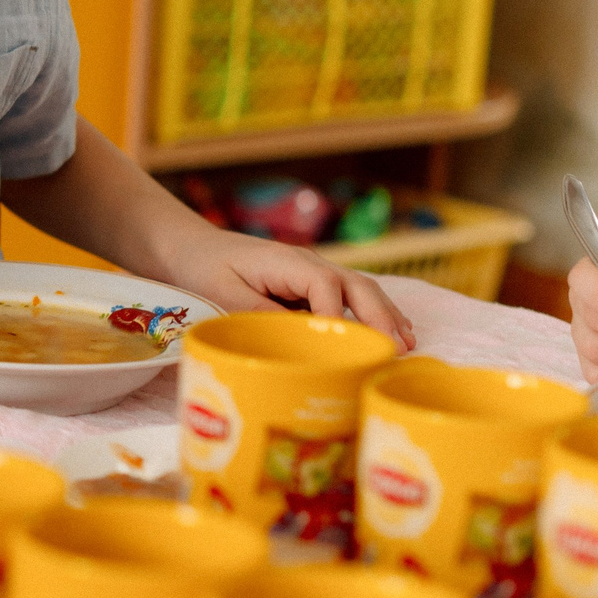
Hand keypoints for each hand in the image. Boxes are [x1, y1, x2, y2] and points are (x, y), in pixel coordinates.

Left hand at [164, 226, 413, 347]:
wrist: (189, 247)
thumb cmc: (202, 267)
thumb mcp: (222, 292)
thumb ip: (259, 313)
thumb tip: (297, 337)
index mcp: (287, 262)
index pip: (326, 287)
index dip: (339, 317)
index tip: (345, 347)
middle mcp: (308, 264)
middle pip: (355, 286)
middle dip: (380, 317)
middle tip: (398, 350)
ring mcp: (312, 273)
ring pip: (359, 290)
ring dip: (385, 315)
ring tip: (408, 345)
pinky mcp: (309, 285)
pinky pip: (347, 298)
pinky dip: (372, 313)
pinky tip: (393, 332)